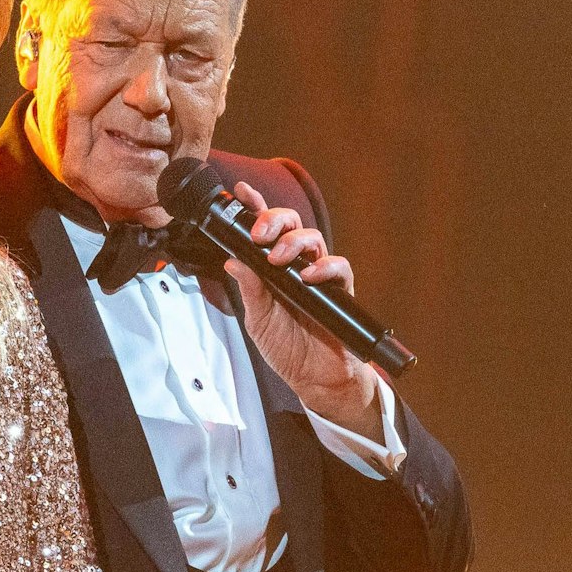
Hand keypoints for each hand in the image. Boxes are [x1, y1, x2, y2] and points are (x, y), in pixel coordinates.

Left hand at [221, 182, 381, 438]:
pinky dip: (324, 266)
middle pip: (291, 225)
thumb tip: (232, 261)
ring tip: (277, 257)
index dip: (256, 208)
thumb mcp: (258, 319)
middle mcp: (296, 265)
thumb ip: (249, 290)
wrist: (314, 378)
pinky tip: (308, 275)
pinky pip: (339, 267)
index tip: (242, 193)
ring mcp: (319, 276)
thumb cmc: (287, 347)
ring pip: (313, 239)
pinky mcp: (339, 291)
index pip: (265, 230)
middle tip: (260, 233)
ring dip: (293, 242)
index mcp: (273, 268)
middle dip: (274, 219)